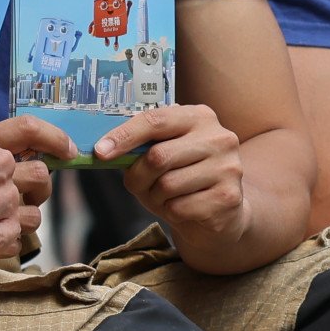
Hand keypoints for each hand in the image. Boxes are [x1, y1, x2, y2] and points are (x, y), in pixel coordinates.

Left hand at [102, 103, 250, 262]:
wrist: (221, 213)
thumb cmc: (183, 179)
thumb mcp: (162, 156)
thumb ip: (141, 148)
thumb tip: (104, 149)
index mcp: (199, 117)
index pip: (155, 120)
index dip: (124, 136)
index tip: (101, 151)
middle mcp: (219, 137)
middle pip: (158, 155)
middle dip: (138, 176)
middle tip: (137, 185)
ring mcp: (228, 167)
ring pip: (167, 184)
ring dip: (156, 197)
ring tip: (166, 197)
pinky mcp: (229, 196)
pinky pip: (180, 207)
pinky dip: (171, 212)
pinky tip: (183, 208)